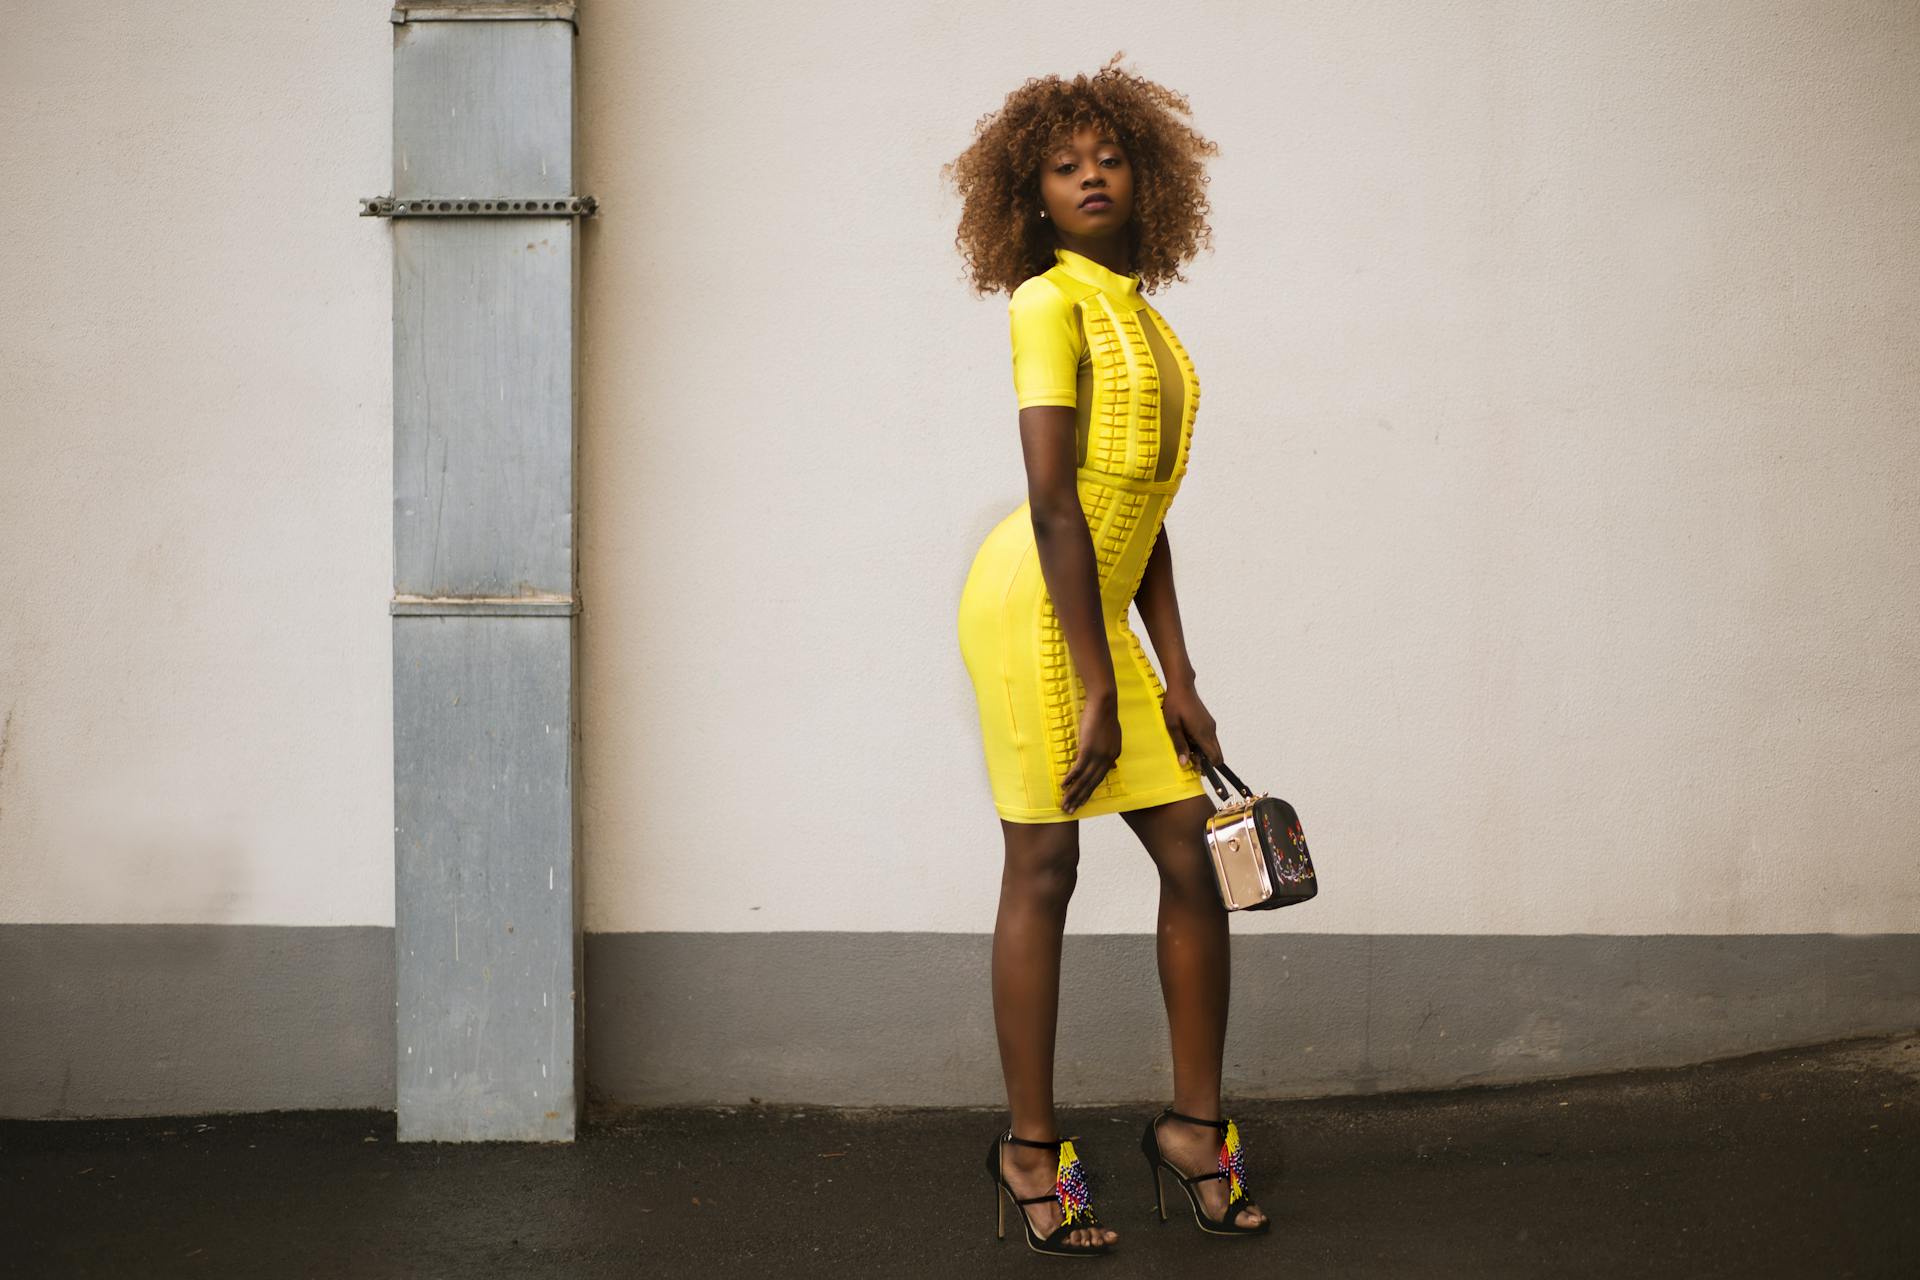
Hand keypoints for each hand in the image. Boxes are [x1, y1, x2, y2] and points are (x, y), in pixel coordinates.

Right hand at [1060, 691, 1120, 812]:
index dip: (1089, 792)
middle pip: (1091, 784)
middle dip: (1080, 799)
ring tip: (1065, 804)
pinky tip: (1063, 786)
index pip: (1099, 779)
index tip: (1081, 802)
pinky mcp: (1088, 749)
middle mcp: (1107, 759)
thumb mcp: (1113, 738)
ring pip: (1084, 780)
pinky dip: (1070, 778)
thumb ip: (1112, 753)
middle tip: (1070, 811)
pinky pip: (1078, 769)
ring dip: (1073, 793)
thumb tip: (1112, 766)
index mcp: (1113, 756)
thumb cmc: (1106, 716)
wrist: (1104, 703)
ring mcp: (1098, 755)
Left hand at [1161, 683, 1221, 768]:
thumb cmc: (1175, 705)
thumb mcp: (1173, 726)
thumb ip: (1180, 745)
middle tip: (1189, 759)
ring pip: (1213, 746)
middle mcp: (1211, 731)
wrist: (1182, 686)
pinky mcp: (1209, 722)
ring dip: (1203, 751)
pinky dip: (1202, 742)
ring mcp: (1211, 725)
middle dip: (1205, 760)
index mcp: (1203, 734)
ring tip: (1186, 746)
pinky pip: (1210, 738)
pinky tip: (1188, 737)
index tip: (1196, 768)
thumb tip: (1184, 763)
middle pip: (1216, 754)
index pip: (1215, 757)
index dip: (1208, 767)